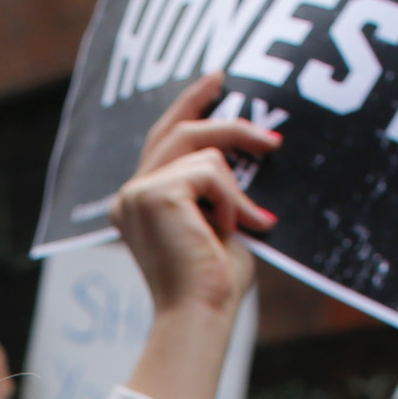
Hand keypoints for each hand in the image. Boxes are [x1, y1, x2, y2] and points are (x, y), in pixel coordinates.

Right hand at [112, 75, 279, 398]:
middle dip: (227, 121)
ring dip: (235, 190)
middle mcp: (130, 194)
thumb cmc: (213, 286)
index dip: (189, 106)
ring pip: (204, 150)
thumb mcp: (219, 225)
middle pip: (180, 131)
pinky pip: (212, 171)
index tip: (217, 82)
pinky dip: (230, 201)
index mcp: (138, 203)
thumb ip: (219, 190)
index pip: (162, 140)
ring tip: (244, 227)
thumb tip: (249, 151)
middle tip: (267, 134)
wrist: (199, 316)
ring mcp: (138, 191)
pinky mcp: (155, 192)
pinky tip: (224, 233)